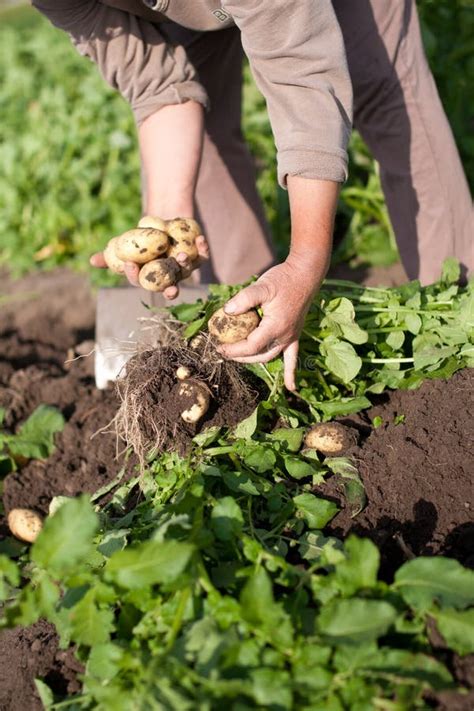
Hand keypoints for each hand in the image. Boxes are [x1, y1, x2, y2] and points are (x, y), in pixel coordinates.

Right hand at [90, 234, 209, 299]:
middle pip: (170, 287)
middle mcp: (169, 277)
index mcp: (150, 278)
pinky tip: (200, 240)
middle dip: (171, 290)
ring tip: (182, 256)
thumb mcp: (124, 245)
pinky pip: (202, 255)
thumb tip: (92, 261)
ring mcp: (185, 268)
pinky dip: (202, 248)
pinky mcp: (198, 255)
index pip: (142, 282)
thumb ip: (110, 255)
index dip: (136, 277)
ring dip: (185, 265)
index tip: (131, 266)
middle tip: (170, 290)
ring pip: (187, 271)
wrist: (163, 221)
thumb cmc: (141, 239)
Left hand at [217, 257, 324, 390]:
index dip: (233, 350)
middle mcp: (285, 336)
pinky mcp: (295, 335)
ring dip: (253, 360)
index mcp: (275, 327)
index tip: (218, 347)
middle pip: (258, 355)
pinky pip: (293, 357)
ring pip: (270, 356)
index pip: (250, 347)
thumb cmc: (283, 279)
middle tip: (223, 350)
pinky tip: (291, 388)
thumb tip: (226, 311)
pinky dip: (291, 373)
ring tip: (238, 357)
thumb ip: (243, 299)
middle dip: (239, 356)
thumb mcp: (261, 286)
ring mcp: (291, 337)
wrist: (305, 275)